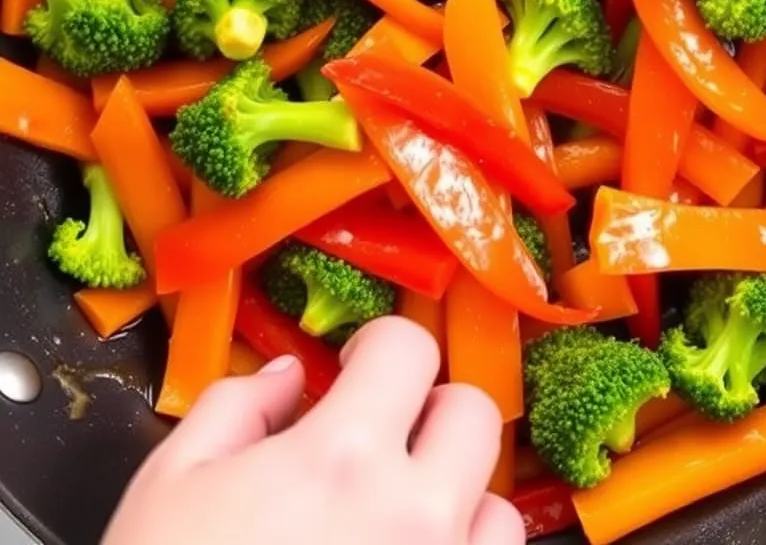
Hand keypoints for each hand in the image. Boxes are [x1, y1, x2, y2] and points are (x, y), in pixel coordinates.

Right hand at [103, 317, 522, 544]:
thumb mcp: (170, 486)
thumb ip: (233, 407)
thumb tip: (286, 376)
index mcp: (340, 458)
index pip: (409, 349)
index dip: (380, 346)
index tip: (358, 365)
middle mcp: (412, 513)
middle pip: (473, 413)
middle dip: (429, 408)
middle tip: (383, 434)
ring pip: (498, 503)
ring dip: (456, 494)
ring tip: (397, 516)